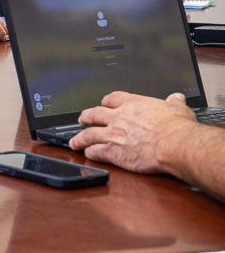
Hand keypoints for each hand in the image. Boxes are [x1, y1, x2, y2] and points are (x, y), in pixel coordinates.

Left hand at [71, 91, 196, 173]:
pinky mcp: (113, 152)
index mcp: (133, 104)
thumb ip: (174, 103)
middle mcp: (119, 118)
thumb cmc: (178, 128)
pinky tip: (88, 154)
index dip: (106, 102)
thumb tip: (176, 98)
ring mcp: (113, 134)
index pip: (112, 98)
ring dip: (80, 138)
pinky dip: (90, 153)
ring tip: (75, 141)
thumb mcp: (178, 109)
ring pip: (89, 134)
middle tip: (81, 119)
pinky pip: (95, 152)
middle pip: (94, 114)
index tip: (104, 104)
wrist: (175, 145)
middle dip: (86, 117)